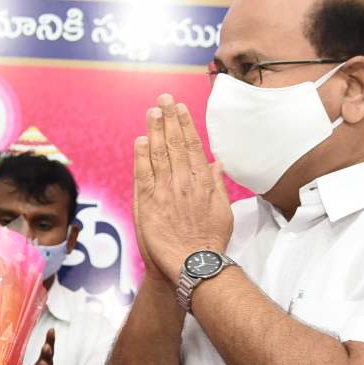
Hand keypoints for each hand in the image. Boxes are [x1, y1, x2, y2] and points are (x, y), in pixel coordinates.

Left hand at [134, 94, 233, 280]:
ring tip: (151, 112)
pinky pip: (144, 175)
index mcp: (203, 183)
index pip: (192, 147)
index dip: (185, 125)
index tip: (180, 108)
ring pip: (158, 155)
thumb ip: (217, 184)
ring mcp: (166, 192)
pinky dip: (141, 156)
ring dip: (154, 131)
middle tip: (163, 98)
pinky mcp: (149, 204)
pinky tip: (140, 140)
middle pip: (174, 144)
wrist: (194, 265)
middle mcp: (184, 183)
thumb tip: (216, 163)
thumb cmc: (210, 241)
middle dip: (168, 119)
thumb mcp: (223, 211)